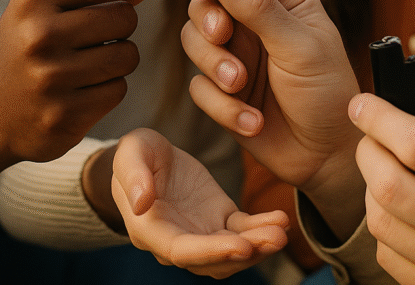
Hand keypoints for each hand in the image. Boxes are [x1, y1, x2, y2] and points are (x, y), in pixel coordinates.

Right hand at [0, 0, 196, 167]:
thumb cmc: (28, 45)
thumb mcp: (49, 6)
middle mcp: (40, 34)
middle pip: (126, 18)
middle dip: (122, 25)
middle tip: (92, 36)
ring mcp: (51, 78)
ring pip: (128, 57)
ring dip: (118, 59)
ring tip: (83, 64)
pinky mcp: (64, 116)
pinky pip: (118, 90)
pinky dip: (109, 88)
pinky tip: (80, 91)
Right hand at [112, 128, 288, 277]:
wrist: (150, 156)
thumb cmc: (136, 155)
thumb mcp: (131, 153)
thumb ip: (134, 176)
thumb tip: (141, 203)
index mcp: (151, 230)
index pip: (182, 251)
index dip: (212, 252)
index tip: (242, 246)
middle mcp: (177, 241)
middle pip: (212, 260)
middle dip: (246, 253)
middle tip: (276, 239)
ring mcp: (201, 233)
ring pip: (232, 251)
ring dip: (259, 246)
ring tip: (282, 230)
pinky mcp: (220, 219)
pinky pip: (243, 229)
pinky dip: (262, 227)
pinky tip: (281, 219)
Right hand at [182, 0, 363, 239]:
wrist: (327, 158)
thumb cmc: (327, 94)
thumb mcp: (299, 46)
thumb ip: (258, 7)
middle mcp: (255, 21)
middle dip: (208, 19)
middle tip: (222, 36)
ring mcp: (237, 55)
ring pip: (195, 41)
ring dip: (214, 65)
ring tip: (241, 86)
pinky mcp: (223, 91)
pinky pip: (199, 87)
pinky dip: (222, 106)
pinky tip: (252, 121)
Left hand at [349, 78, 414, 284]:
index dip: (381, 118)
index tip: (362, 103)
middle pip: (390, 184)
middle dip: (368, 149)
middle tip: (372, 134)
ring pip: (380, 221)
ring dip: (372, 187)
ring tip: (391, 171)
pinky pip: (387, 253)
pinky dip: (385, 224)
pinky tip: (404, 210)